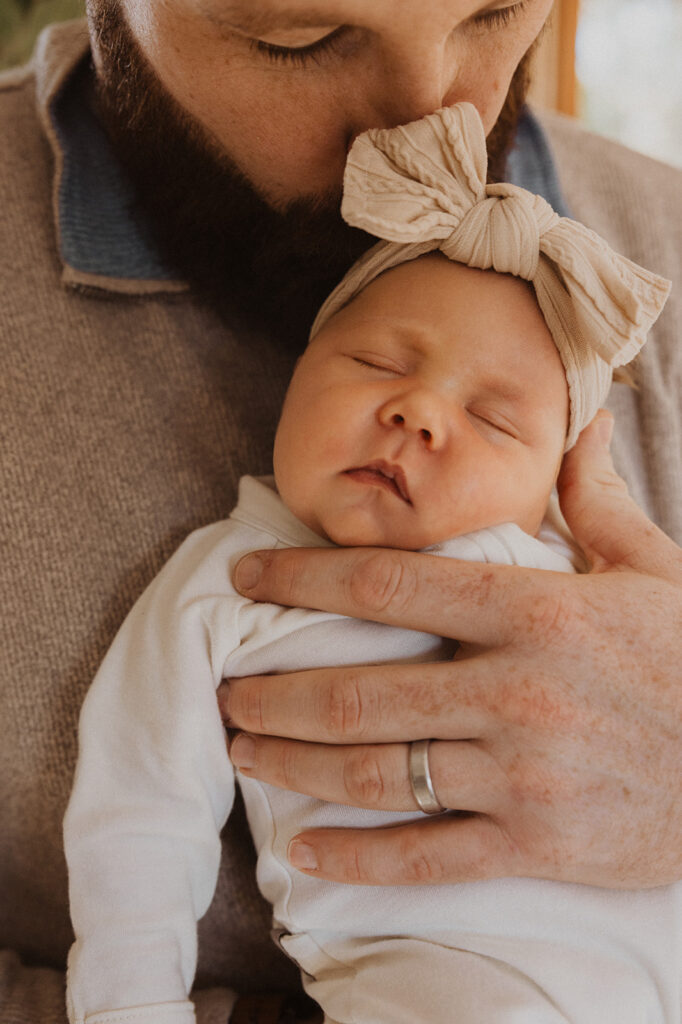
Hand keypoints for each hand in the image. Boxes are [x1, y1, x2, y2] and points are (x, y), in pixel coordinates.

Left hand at [218, 412, 681, 888]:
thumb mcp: (654, 568)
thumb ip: (597, 497)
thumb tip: (583, 418)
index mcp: (536, 611)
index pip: (392, 581)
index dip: (305, 576)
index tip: (248, 578)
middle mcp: (515, 691)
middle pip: (361, 689)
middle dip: (277, 691)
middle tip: (226, 689)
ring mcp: (521, 774)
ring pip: (377, 770)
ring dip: (294, 763)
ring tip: (243, 749)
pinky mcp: (536, 843)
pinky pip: (425, 855)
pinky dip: (356, 857)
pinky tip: (304, 852)